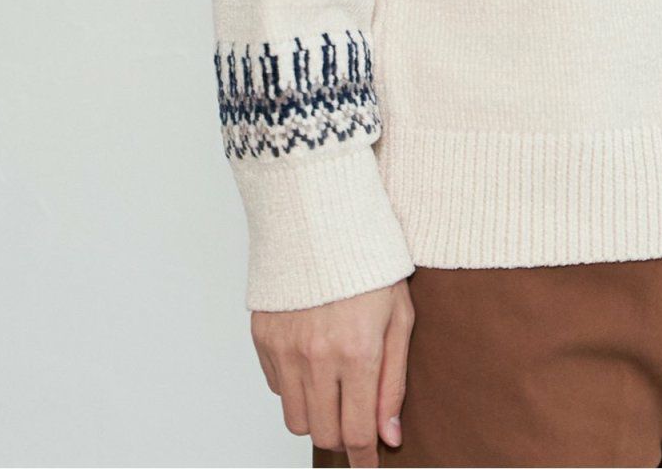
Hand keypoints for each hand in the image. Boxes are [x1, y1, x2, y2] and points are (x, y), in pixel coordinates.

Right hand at [252, 279, 412, 463]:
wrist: (323, 217)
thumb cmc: (370, 263)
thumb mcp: (399, 317)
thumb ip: (393, 381)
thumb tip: (388, 435)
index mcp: (356, 351)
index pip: (357, 431)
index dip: (364, 458)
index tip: (369, 466)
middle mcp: (316, 355)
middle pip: (322, 433)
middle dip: (342, 437)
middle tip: (356, 422)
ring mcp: (285, 347)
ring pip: (295, 418)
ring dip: (317, 415)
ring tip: (334, 390)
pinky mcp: (263, 337)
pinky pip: (276, 387)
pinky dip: (295, 387)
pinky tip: (313, 360)